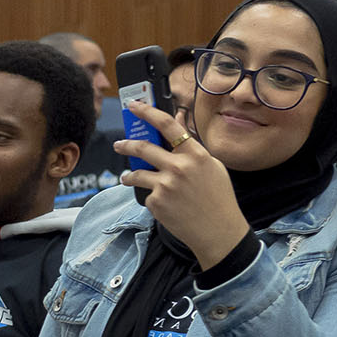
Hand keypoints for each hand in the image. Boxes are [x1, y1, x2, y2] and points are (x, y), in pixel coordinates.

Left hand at [115, 100, 248, 270]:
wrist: (218, 230)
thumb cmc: (218, 197)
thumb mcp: (211, 166)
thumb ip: (191, 145)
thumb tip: (178, 118)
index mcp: (196, 155)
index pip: (168, 125)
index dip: (148, 112)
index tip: (134, 106)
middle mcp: (179, 167)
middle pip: (143, 148)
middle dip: (126, 145)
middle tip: (119, 144)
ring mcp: (165, 185)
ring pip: (137, 173)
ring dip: (129, 175)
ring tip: (127, 177)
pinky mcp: (156, 202)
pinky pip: (147, 193)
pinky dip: (151, 196)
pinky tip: (164, 203)